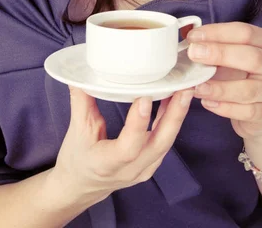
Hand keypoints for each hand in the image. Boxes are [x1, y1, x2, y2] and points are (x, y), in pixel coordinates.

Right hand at [50, 86, 193, 209]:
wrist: (80, 186)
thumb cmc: (76, 159)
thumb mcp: (76, 131)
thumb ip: (82, 101)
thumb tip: (81, 73)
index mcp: (106, 164)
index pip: (128, 148)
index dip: (138, 124)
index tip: (145, 98)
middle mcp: (130, 170)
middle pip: (159, 144)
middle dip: (174, 115)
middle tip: (184, 89)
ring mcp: (144, 169)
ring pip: (166, 142)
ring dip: (177, 116)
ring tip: (185, 89)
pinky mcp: (151, 163)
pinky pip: (166, 141)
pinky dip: (172, 120)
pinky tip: (176, 99)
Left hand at [187, 22, 261, 140]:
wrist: (261, 110)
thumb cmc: (242, 76)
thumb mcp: (232, 56)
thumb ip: (216, 47)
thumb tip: (190, 41)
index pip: (245, 32)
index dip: (218, 32)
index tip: (194, 37)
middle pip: (253, 57)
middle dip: (220, 54)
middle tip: (194, 54)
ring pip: (249, 89)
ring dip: (219, 88)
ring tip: (197, 86)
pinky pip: (247, 112)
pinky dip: (225, 108)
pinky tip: (207, 103)